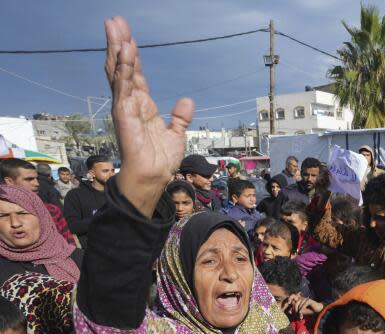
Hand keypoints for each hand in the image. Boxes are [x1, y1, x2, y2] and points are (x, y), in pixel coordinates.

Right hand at [104, 17, 193, 217]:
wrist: (154, 178)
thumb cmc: (160, 160)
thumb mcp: (176, 134)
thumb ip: (180, 117)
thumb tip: (187, 100)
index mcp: (143, 106)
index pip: (136, 74)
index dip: (132, 55)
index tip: (127, 35)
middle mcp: (131, 103)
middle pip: (123, 68)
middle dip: (119, 44)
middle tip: (114, 21)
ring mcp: (125, 108)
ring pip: (120, 73)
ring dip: (118, 50)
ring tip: (116, 29)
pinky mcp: (124, 115)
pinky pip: (123, 88)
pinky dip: (124, 70)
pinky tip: (124, 53)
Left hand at [282, 293, 323, 317]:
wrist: (317, 311)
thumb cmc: (309, 311)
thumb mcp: (301, 311)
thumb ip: (296, 311)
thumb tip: (289, 311)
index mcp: (299, 300)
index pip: (292, 296)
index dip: (288, 299)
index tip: (287, 303)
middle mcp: (301, 298)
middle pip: (292, 296)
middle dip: (289, 300)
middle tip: (289, 306)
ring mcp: (304, 299)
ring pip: (297, 304)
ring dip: (297, 312)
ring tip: (299, 317)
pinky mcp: (308, 300)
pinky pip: (302, 306)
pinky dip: (301, 311)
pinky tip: (301, 316)